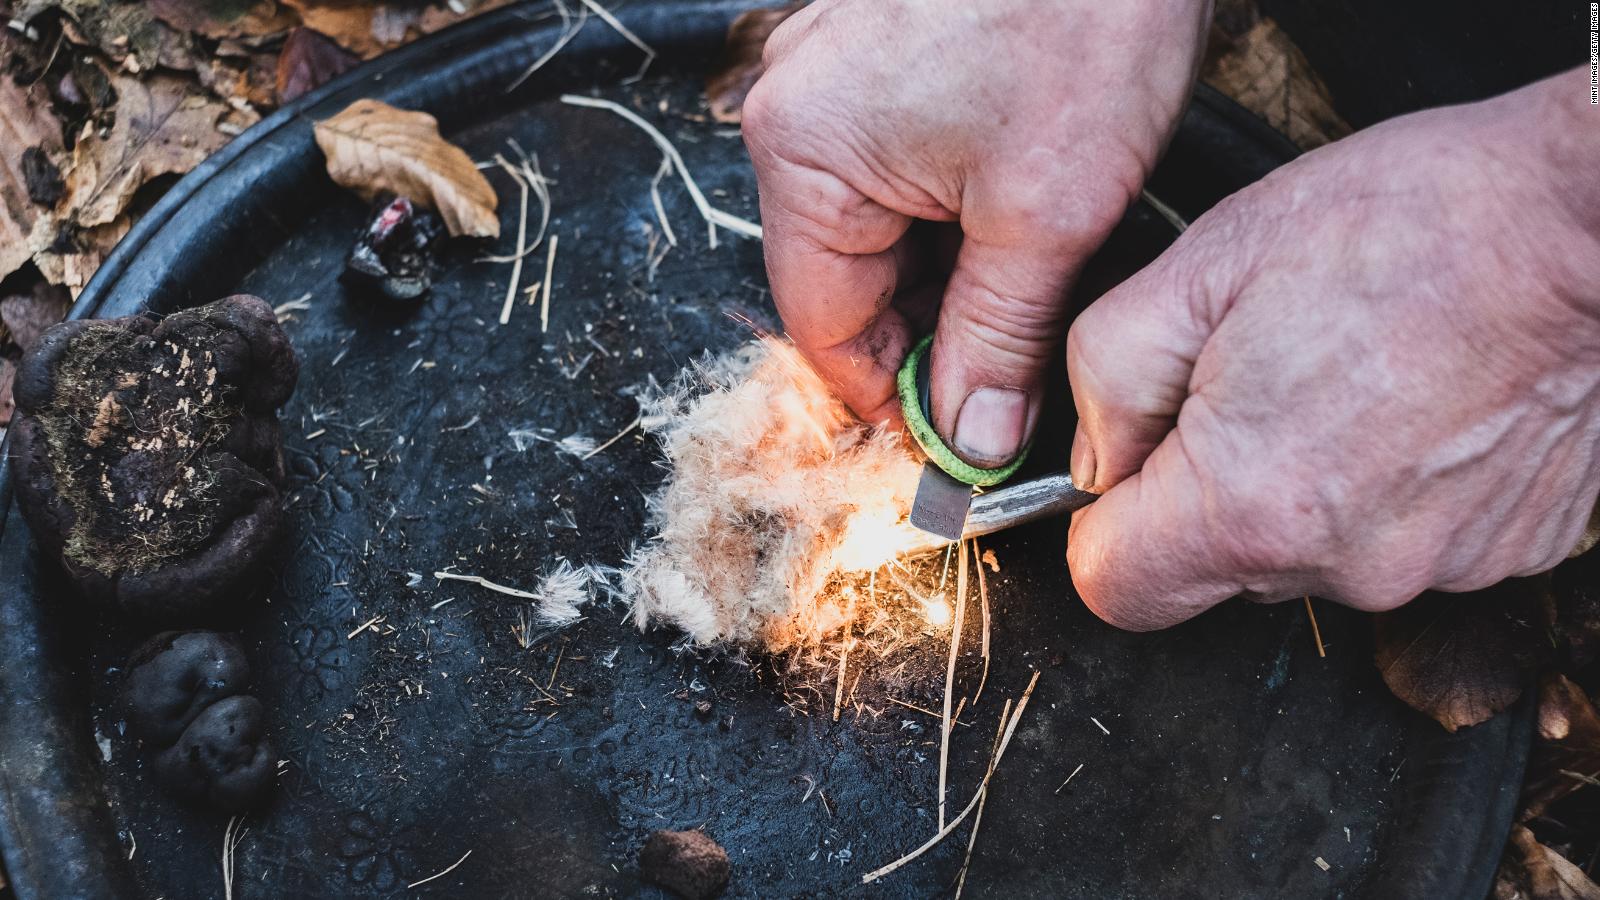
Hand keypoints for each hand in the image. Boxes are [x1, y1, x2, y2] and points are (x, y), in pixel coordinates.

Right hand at [742, 0, 1210, 465]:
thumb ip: (997, 339)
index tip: (957, 441)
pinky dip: (954, 212)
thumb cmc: (1085, 15)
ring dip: (948, 273)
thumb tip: (971, 438)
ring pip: (879, 226)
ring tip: (1030, 285)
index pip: (824, 326)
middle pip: (846, 277)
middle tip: (1010, 377)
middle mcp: (799, 110)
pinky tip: (1018, 221)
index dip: (891, 397)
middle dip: (928, 333)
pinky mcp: (887, 52)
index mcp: (805, 152)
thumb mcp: (1045, 211)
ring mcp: (838, 72)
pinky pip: (899, 168)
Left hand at [1066, 68, 1599, 629]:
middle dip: (1204, 489)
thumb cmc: (1409, 224)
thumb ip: (1106, 377)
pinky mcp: (1506, 551)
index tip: (1131, 462)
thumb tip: (1096, 454)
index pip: (1114, 589)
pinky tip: (1414, 401)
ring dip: (1301, 483)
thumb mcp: (1201, 265)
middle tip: (1250, 380)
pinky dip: (1388, 485)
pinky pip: (1400, 536)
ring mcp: (1437, 568)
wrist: (1586, 221)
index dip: (1103, 523)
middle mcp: (1346, 565)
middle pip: (1214, 571)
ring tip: (1346, 375)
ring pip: (1310, 553)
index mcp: (1249, 506)